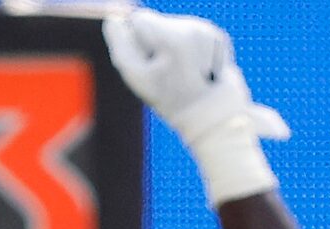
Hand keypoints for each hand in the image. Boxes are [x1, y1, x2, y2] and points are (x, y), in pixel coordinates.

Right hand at [103, 8, 287, 146]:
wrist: (211, 109)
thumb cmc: (169, 96)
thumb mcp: (137, 77)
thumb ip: (121, 46)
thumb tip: (113, 20)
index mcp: (170, 37)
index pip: (138, 18)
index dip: (134, 39)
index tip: (145, 61)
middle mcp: (190, 27)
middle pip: (157, 21)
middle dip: (153, 41)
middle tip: (162, 69)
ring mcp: (206, 29)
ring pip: (173, 26)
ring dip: (169, 45)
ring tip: (177, 70)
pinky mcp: (216, 34)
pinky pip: (190, 33)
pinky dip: (186, 47)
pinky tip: (190, 66)